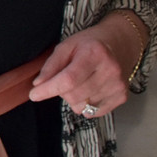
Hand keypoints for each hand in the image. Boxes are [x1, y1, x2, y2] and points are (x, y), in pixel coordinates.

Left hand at [28, 13, 145, 117]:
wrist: (119, 44)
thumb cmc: (89, 44)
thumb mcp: (66, 46)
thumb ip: (51, 65)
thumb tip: (39, 84)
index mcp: (94, 54)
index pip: (68, 79)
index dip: (49, 89)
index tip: (34, 94)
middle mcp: (110, 71)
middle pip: (73, 95)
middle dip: (60, 91)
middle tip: (64, 78)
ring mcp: (118, 85)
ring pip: (82, 107)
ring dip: (73, 98)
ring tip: (79, 82)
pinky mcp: (122, 97)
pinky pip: (93, 113)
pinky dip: (85, 105)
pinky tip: (89, 89)